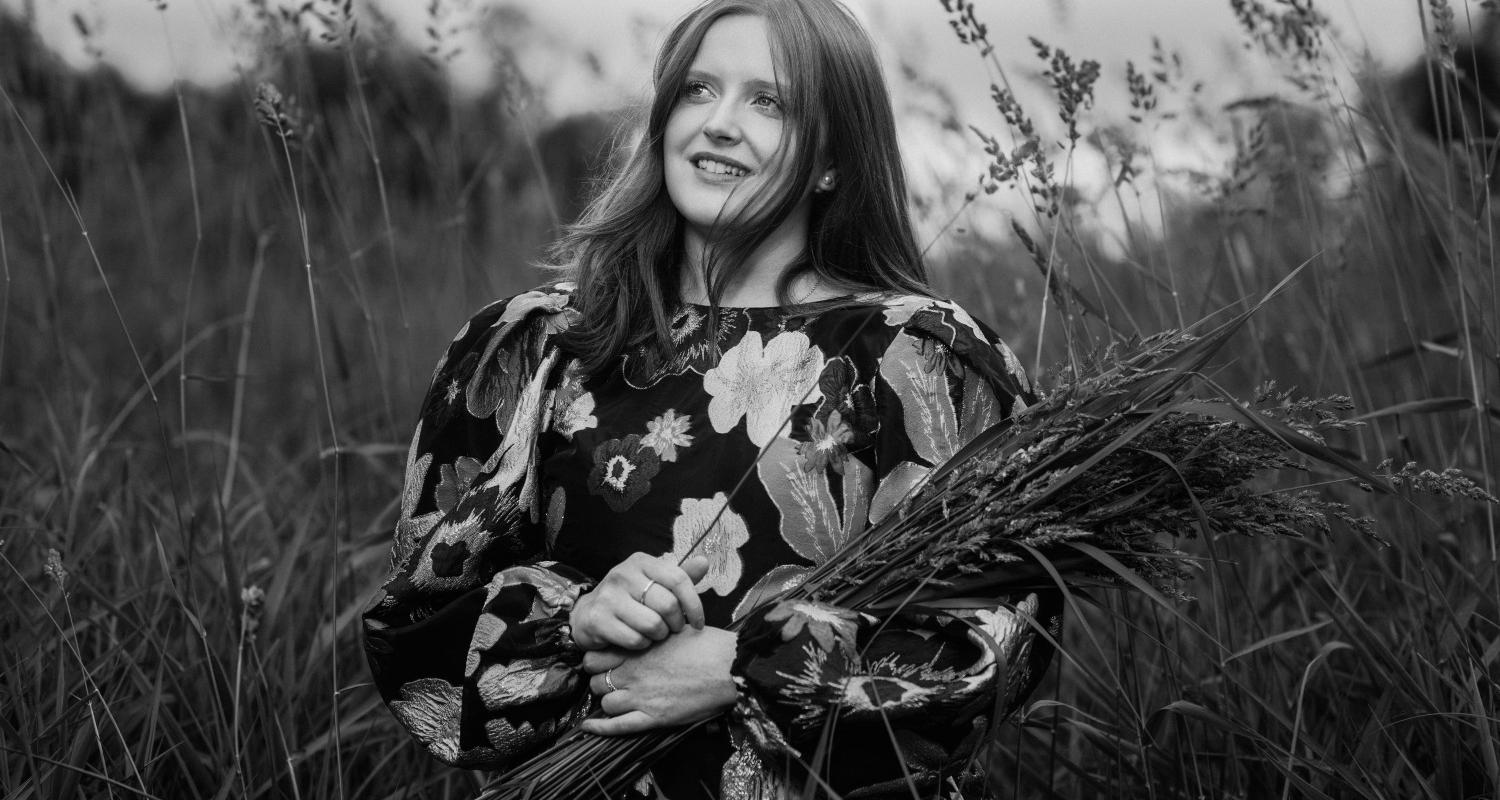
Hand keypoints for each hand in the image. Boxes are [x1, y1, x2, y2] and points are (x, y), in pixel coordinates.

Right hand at [570, 552, 708, 650]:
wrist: (588, 614)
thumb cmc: (630, 599)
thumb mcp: (654, 583)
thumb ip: (681, 576)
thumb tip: (704, 562)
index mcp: (641, 562)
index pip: (678, 579)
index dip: (694, 604)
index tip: (698, 623)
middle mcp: (622, 574)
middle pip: (668, 605)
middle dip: (675, 624)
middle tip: (671, 629)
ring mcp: (608, 596)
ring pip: (653, 624)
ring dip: (659, 636)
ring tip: (654, 633)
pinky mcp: (598, 619)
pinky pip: (635, 639)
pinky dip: (642, 644)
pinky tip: (638, 640)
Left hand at [580, 626, 738, 734]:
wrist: (728, 667)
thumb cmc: (708, 645)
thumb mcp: (676, 629)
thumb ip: (655, 633)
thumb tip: (649, 631)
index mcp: (638, 649)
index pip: (596, 656)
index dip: (596, 661)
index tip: (603, 663)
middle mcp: (633, 672)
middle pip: (597, 681)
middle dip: (601, 682)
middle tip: (612, 682)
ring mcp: (641, 696)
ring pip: (605, 703)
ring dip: (609, 702)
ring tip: (619, 700)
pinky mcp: (653, 717)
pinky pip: (617, 726)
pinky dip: (600, 728)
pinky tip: (588, 728)